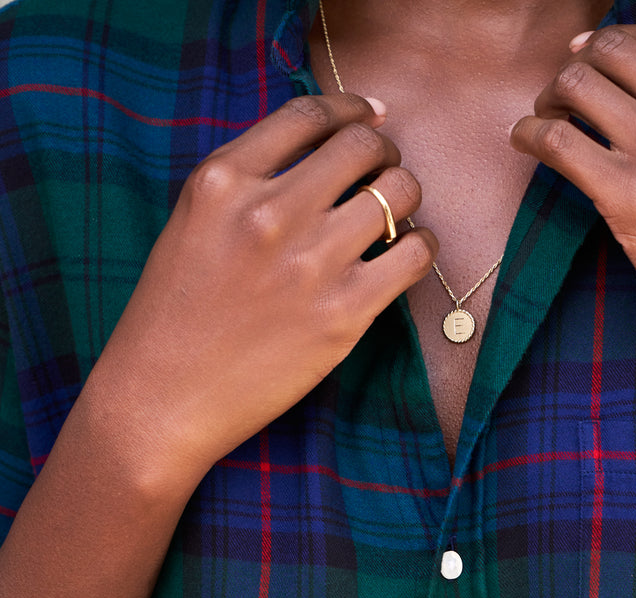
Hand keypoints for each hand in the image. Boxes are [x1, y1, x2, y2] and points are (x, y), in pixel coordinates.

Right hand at [87, 94, 436, 492]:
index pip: (307, 114)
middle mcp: (270, 212)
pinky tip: (408, 254)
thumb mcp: (192, 224)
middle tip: (385, 171)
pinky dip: (421, 246)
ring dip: (406, 197)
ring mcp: (310, 263)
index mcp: (223, 181)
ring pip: (398, 193)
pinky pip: (414, 254)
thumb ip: (246, 184)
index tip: (370, 117)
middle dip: (383, 152)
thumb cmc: (173, 318)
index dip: (351, 109)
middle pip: (361, 146)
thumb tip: (323, 150)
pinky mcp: (344, 313)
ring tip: (396, 216)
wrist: (163, 399)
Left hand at [510, 24, 635, 388]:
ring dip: (549, 98)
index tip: (596, 61)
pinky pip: (555, 141)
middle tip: (563, 95)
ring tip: (544, 120)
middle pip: (613, 51)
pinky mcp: (629, 198)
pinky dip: (530, 135)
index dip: (619, 44)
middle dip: (579, 66)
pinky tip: (526, 145)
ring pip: (577, 85)